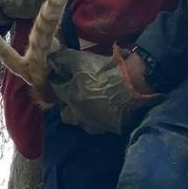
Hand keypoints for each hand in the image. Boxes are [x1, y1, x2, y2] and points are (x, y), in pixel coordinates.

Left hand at [48, 47, 162, 134]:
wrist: (136, 84)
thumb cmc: (107, 71)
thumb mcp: (81, 59)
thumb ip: (63, 59)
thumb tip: (51, 60)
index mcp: (71, 97)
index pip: (56, 88)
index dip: (57, 79)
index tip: (60, 74)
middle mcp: (80, 115)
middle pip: (65, 114)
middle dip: (66, 105)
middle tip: (73, 93)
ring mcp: (96, 124)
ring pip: (82, 122)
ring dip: (82, 114)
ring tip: (89, 104)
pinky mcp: (112, 129)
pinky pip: (100, 126)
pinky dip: (99, 118)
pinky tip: (104, 110)